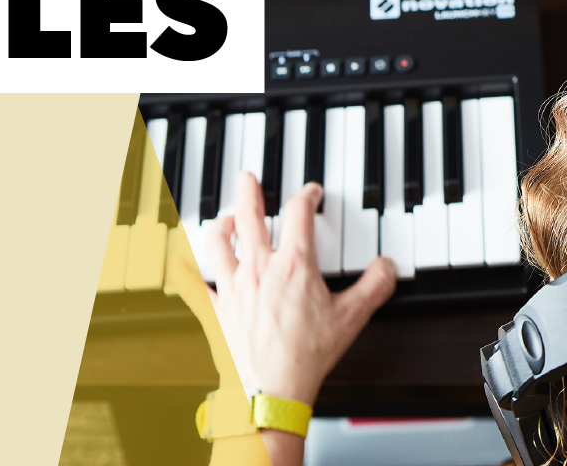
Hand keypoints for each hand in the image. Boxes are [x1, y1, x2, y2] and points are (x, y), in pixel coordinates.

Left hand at [195, 172, 396, 408]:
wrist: (273, 389)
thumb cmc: (307, 356)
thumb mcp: (352, 319)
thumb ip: (374, 287)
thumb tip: (386, 267)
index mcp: (294, 265)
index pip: (298, 213)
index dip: (306, 196)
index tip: (310, 193)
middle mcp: (259, 268)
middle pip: (250, 215)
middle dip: (249, 191)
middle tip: (248, 177)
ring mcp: (233, 287)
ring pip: (218, 242)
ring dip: (222, 225)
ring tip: (227, 218)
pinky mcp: (216, 309)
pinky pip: (194, 284)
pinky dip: (186, 271)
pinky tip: (180, 264)